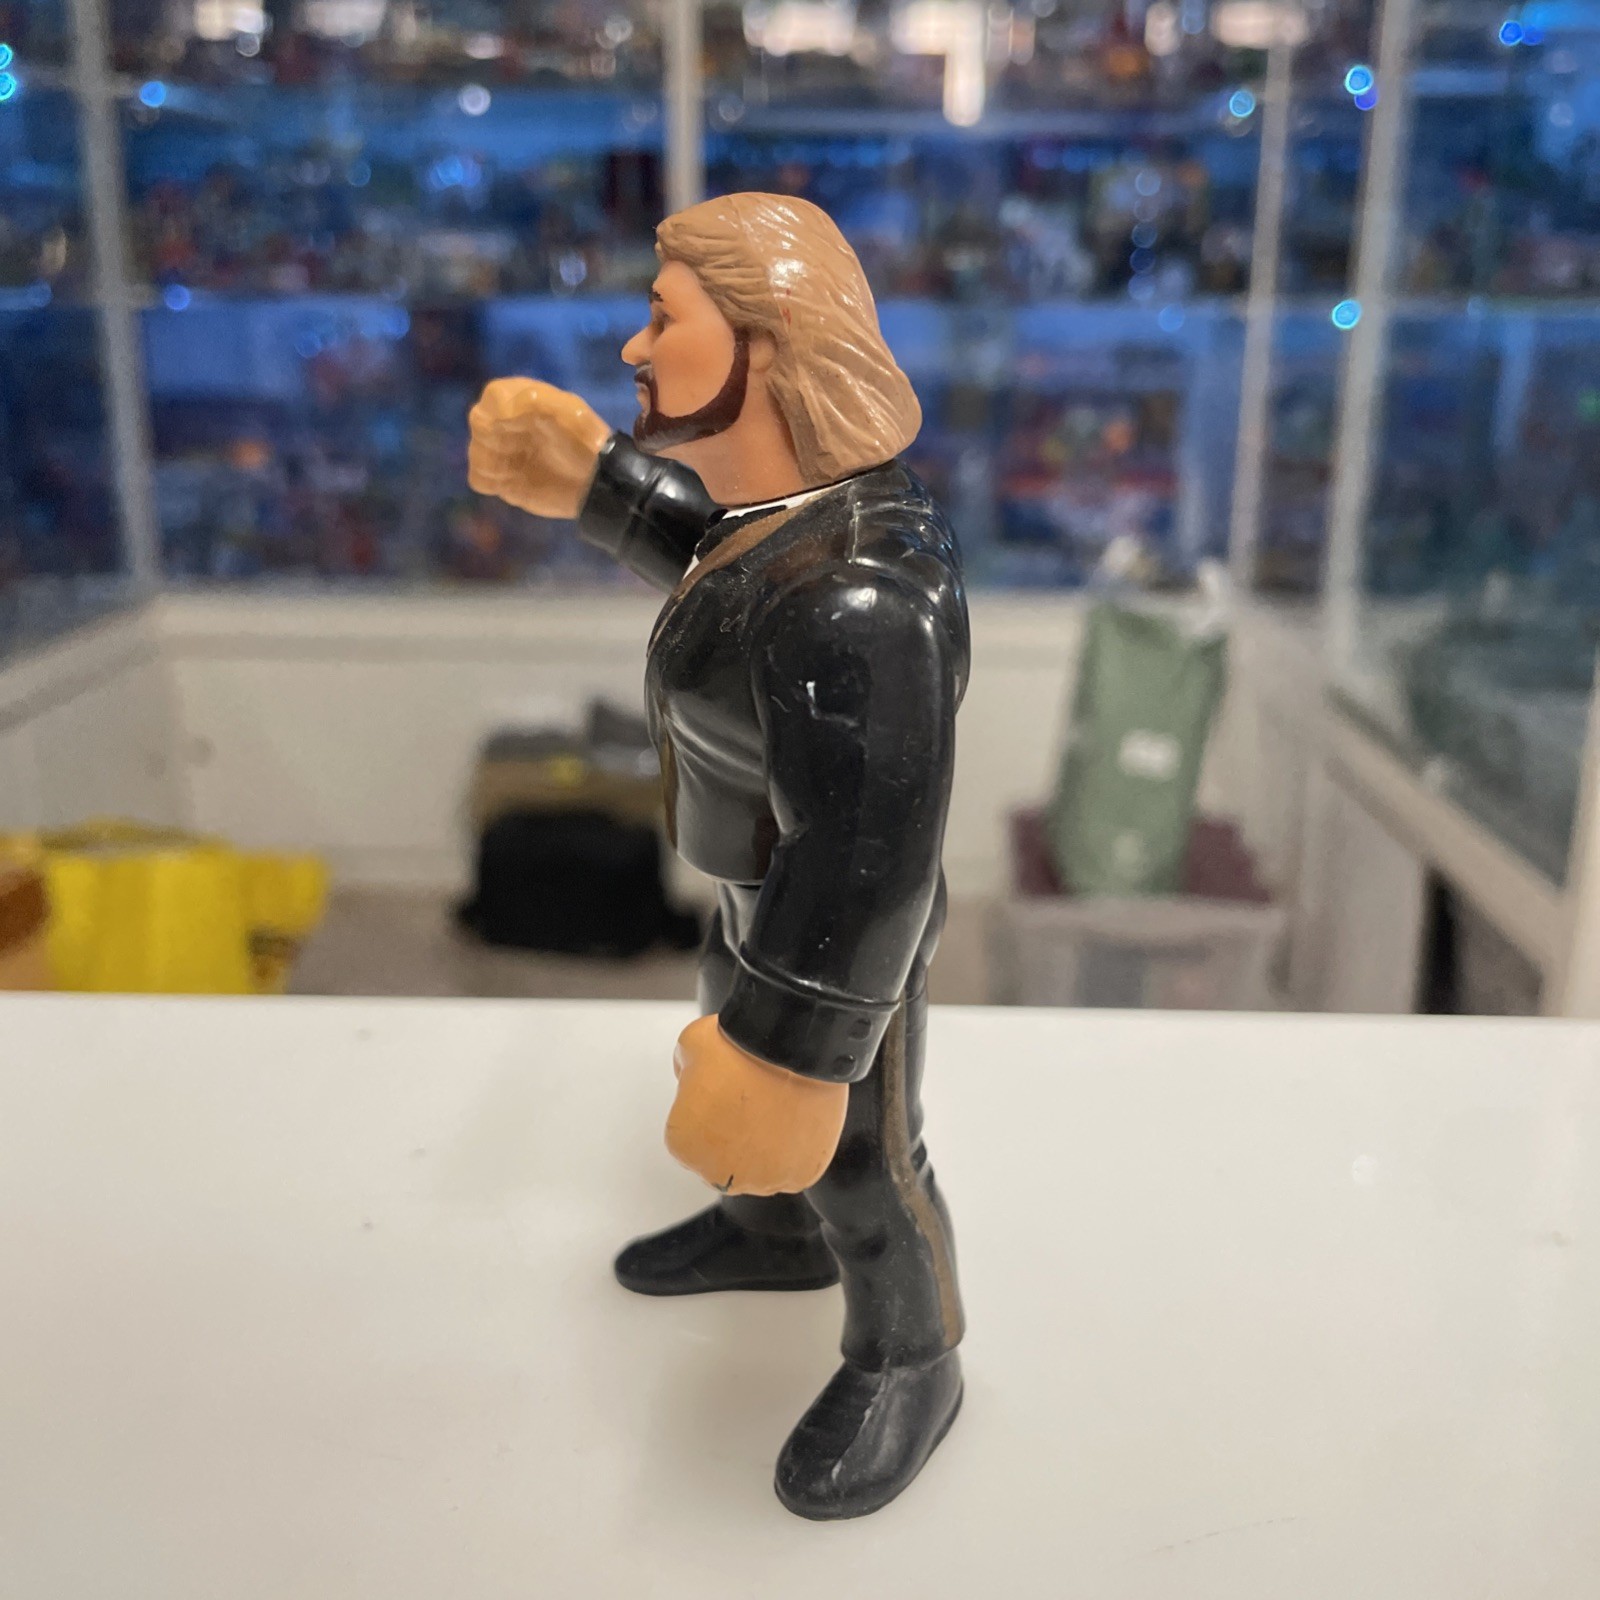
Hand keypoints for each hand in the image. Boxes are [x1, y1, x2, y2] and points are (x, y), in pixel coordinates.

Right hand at [467, 377, 613, 519]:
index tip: (513, 423)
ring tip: (521, 469)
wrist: (593, 483)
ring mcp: (500, 449)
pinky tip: (513, 482)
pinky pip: (478, 478)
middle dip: (495, 437)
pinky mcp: (498, 477)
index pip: (495, 395)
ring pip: (477, 451)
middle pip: (479, 420)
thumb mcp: (577, 418)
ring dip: (495, 462)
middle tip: (518, 451)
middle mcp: (505, 421)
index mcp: (523, 397)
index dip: (500, 409)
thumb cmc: (586, 444)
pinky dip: (492, 482)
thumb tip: (522, 402)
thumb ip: (548, 405)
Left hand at [665, 1015, 848, 1196]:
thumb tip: (695, 1081)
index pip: (691, 1139)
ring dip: (766, 1149)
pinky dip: (797, 1151)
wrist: (788, 1047)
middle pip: (724, 1161)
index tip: (726, 1097)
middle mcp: (718, 1173)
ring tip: (777, 1112)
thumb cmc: (740, 1048)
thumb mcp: (690, 1047)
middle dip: (735, 1137)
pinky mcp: (799, 1177)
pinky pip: (794, 1170)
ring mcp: (762, 1180)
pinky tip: (795, 1122)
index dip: (709, 1114)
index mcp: (684, 1146)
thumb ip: (685, 1074)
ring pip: (760, 1171)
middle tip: (753, 1105)